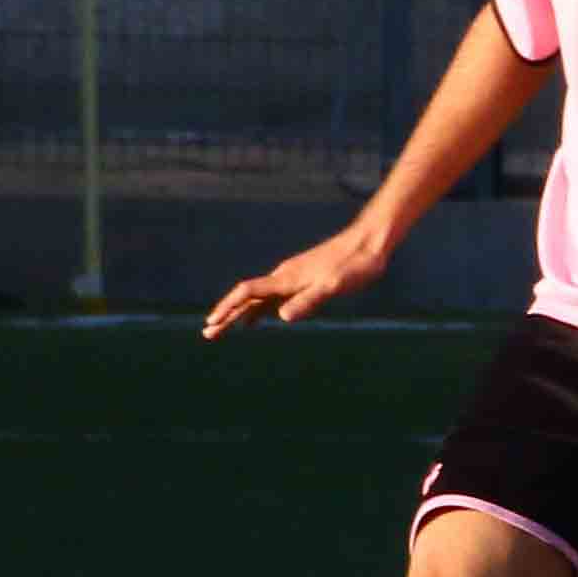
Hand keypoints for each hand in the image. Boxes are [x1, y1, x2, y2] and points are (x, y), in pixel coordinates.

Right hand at [205, 220, 391, 338]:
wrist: (369, 243)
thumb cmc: (354, 265)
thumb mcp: (333, 286)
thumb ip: (308, 300)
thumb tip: (281, 317)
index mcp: (286, 279)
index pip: (247, 293)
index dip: (228, 308)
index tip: (212, 323)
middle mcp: (284, 277)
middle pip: (246, 297)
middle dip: (226, 315)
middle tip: (208, 334)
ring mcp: (292, 278)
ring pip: (258, 298)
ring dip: (239, 314)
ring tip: (222, 329)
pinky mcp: (303, 280)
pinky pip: (272, 297)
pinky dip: (259, 310)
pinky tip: (258, 320)